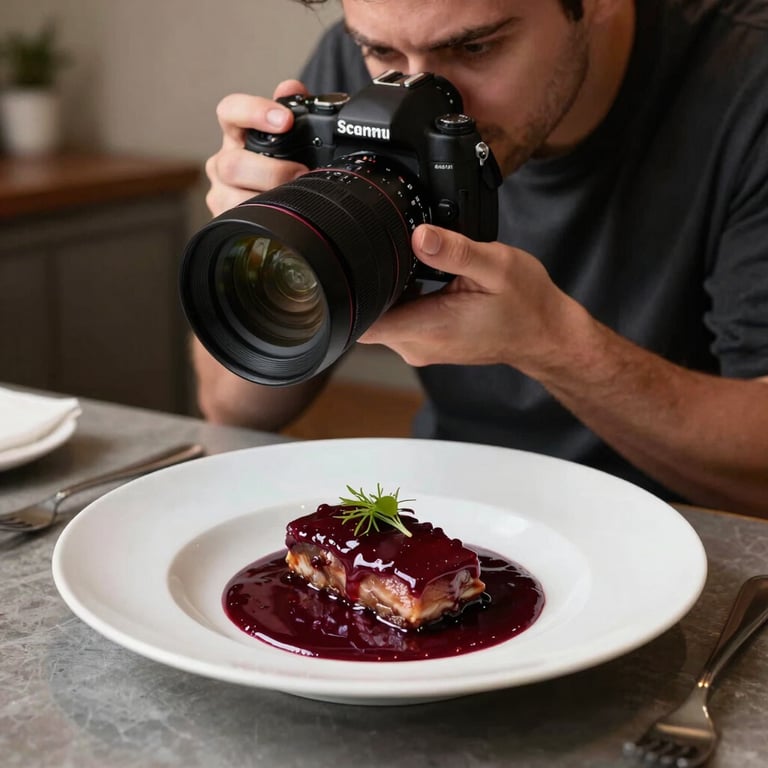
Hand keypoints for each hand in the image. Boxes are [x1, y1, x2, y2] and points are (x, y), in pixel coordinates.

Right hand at [204, 79, 310, 215]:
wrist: (275, 209)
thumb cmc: (283, 168)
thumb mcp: (292, 139)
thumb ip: (294, 110)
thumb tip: (291, 88)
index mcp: (237, 134)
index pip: (230, 111)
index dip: (255, 112)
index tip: (285, 120)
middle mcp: (223, 162)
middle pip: (232, 163)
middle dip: (272, 170)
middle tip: (301, 173)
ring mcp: (221, 192)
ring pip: (232, 195)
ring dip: (267, 198)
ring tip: (294, 199)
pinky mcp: (224, 219)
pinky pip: (238, 220)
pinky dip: (263, 219)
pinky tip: (280, 217)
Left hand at [358, 224, 584, 374]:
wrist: (544, 334)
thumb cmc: (526, 305)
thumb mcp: (496, 266)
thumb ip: (455, 251)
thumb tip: (420, 235)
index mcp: (428, 328)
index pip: (363, 323)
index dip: (351, 295)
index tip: (354, 266)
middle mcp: (417, 345)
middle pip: (367, 315)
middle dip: (370, 282)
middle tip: (390, 251)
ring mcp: (420, 347)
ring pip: (382, 316)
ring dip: (388, 289)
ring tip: (412, 264)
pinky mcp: (426, 343)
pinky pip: (399, 319)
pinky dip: (402, 297)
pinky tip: (421, 277)